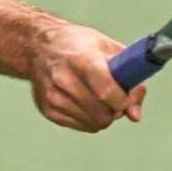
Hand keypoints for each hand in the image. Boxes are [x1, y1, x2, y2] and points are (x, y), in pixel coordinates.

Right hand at [28, 22, 146, 131]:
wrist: (36, 45)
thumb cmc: (77, 44)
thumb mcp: (108, 48)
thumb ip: (130, 78)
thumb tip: (134, 114)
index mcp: (81, 59)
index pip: (108, 92)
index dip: (124, 100)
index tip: (127, 95)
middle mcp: (63, 79)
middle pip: (103, 115)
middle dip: (115, 109)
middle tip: (112, 96)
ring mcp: (54, 97)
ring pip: (95, 124)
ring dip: (102, 115)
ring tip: (95, 95)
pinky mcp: (48, 110)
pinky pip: (82, 126)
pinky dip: (88, 117)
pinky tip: (81, 99)